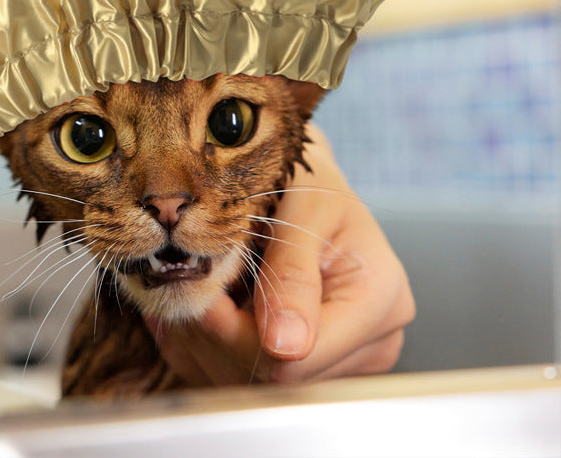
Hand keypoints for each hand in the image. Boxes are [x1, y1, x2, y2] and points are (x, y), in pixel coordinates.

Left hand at [145, 125, 414, 385]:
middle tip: (192, 285)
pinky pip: (246, 382)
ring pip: (253, 386)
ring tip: (202, 291)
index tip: (202, 289)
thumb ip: (291, 272)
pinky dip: (212, 350)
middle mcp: (374, 343)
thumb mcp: (302, 207)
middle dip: (219, 335)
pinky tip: (208, 310)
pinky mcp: (318, 369)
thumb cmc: (307, 185)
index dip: (234, 332)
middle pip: (273, 381)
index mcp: (379, 301)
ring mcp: (347, 362)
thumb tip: (286, 345)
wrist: (308, 188)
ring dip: (211, 343)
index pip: (295, 360)